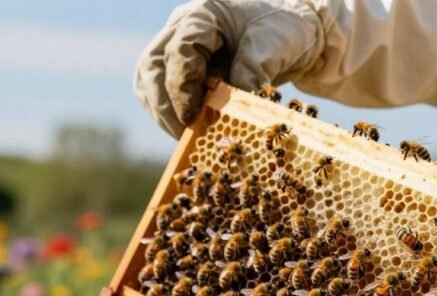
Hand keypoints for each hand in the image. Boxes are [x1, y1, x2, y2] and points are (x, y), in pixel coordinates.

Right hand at [135, 0, 325, 136]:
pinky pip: (162, 92)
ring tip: (184, 138)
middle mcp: (182, 28)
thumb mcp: (274, 45)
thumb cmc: (281, 32)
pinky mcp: (182, 69)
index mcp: (204, 16)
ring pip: (150, 80)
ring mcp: (178, 48)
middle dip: (164, 104)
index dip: (182, 86)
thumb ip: (253, 69)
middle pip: (153, 65)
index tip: (193, 117)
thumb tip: (234, 107)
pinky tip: (189, 132)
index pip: (181, 49)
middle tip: (182, 134)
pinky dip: (172, 114)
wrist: (286, 35)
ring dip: (163, 112)